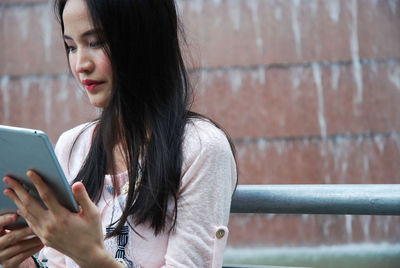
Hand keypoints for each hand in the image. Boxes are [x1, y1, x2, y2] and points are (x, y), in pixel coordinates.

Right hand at [0, 213, 42, 267]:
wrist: (13, 258)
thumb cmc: (15, 238)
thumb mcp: (12, 229)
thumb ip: (15, 220)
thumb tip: (26, 206)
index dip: (5, 220)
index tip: (16, 215)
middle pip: (11, 237)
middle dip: (26, 231)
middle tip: (37, 226)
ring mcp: (1, 256)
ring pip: (19, 247)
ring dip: (33, 240)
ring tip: (43, 235)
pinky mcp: (8, 264)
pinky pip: (22, 256)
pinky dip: (33, 249)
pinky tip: (41, 244)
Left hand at [3, 171, 117, 267]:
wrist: (89, 255)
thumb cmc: (92, 232)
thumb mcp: (93, 213)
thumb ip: (83, 197)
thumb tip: (76, 183)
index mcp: (62, 217)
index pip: (46, 196)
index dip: (38, 182)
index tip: (30, 172)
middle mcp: (50, 225)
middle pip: (30, 204)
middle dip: (18, 190)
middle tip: (8, 179)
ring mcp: (45, 233)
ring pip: (27, 214)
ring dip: (16, 201)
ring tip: (8, 190)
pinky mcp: (44, 239)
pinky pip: (30, 224)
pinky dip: (23, 214)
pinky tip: (20, 207)